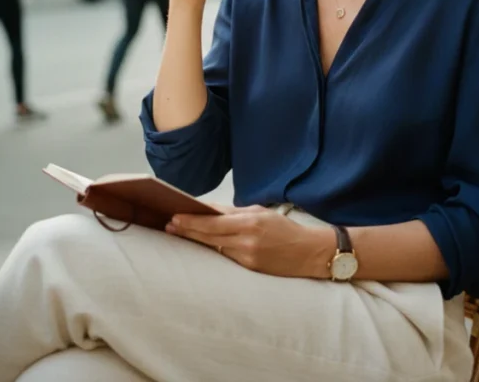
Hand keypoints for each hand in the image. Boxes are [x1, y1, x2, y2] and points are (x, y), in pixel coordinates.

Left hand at [166, 204, 332, 278]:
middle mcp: (246, 240)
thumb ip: (234, 212)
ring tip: (181, 233)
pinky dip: (214, 250)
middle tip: (170, 225)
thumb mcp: (260, 212)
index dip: (192, 220)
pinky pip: (226, 257)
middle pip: (209, 236)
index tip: (175, 216)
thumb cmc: (284, 229)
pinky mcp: (249, 269)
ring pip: (215, 248)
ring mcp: (247, 257)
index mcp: (249, 222)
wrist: (308, 253)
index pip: (213, 221)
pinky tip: (203, 245)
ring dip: (198, 240)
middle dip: (188, 230)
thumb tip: (208, 210)